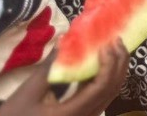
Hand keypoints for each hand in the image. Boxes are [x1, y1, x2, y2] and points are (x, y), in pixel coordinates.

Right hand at [0, 45, 127, 115]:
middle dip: (118, 63)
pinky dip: (105, 78)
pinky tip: (100, 63)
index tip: (107, 43)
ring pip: (109, 93)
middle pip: (112, 89)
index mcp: (73, 113)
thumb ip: (49, 67)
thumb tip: (64, 39)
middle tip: (116, 39)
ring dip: (115, 69)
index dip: (109, 63)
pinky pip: (101, 96)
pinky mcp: (81, 115)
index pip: (101, 87)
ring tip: (112, 47)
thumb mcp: (28, 92)